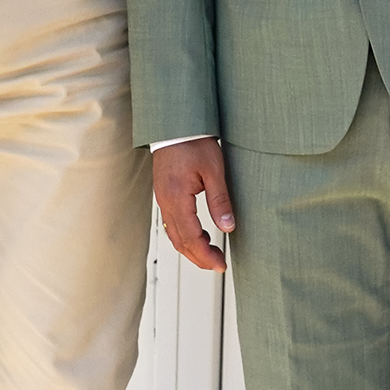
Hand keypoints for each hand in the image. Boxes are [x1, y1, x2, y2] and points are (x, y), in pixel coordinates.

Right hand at [153, 138, 234, 271]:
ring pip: (173, 234)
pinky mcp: (164, 194)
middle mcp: (165, 202)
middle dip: (198, 258)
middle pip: (179, 241)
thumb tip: (228, 227)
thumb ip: (220, 201)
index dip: (206, 255)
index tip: (220, 264)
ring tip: (210, 254)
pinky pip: (171, 223)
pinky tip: (199, 234)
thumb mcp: (214, 170)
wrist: (176, 123)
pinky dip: (184, 235)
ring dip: (190, 249)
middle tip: (217, 265)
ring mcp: (162, 198)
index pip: (191, 237)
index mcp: (177, 198)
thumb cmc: (194, 142)